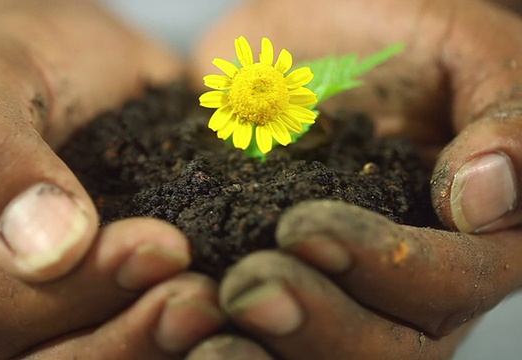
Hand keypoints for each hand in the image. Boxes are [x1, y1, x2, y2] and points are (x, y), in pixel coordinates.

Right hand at [0, 1, 225, 357]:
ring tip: (219, 305)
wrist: (66, 66)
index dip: (72, 293)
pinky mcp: (99, 310)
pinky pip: (138, 342)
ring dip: (160, 350)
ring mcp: (41, 322)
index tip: (158, 245)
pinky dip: (182, 339)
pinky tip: (230, 310)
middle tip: (201, 298)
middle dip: (127, 340)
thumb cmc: (14, 63)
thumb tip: (44, 250)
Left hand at [188, 0, 521, 357]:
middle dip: (315, 326)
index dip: (386, 268)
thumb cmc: (387, 34)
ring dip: (261, 356)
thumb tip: (489, 200)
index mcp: (468, 237)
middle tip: (246, 289)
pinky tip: (179, 333)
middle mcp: (406, 283)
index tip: (305, 227)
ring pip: (314, 357)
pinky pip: (254, 337)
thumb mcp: (464, 50)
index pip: (450, 285)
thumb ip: (503, 115)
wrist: (289, 46)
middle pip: (383, 350)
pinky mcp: (268, 278)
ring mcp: (337, 291)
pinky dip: (220, 341)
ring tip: (201, 330)